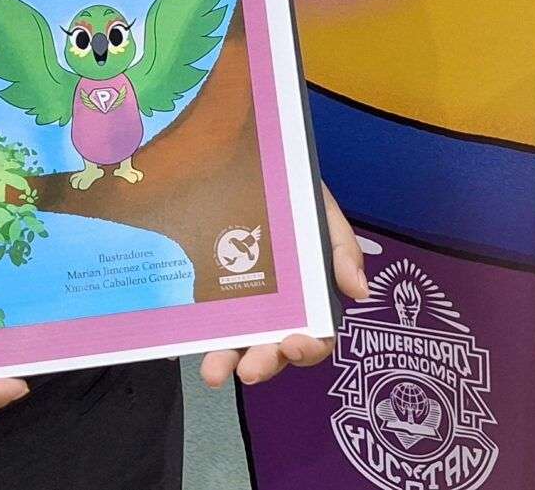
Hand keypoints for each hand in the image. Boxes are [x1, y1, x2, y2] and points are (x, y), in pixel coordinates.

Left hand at [201, 181, 369, 388]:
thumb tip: (359, 291)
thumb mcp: (325, 215)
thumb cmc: (296, 197)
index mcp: (307, 299)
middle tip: (249, 370)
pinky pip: (196, 319)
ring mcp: (237, 304)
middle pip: (271, 349)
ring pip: (233, 343)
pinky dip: (187, 336)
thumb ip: (344, 250)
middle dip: (262, 364)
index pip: (313, 337)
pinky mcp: (205, 292)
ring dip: (224, 361)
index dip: (307, 348)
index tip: (293, 345)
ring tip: (213, 372)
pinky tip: (175, 344)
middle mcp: (272, 310)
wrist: (252, 163)